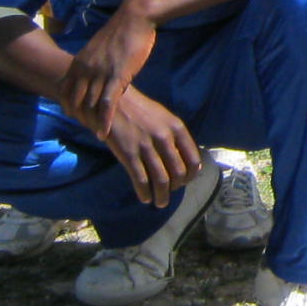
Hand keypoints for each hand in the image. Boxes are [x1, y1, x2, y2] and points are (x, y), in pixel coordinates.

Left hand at [63, 4, 158, 132]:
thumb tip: (92, 70)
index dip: (68, 105)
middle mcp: (85, 70)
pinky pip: (107, 104)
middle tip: (85, 130)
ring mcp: (100, 74)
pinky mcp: (116, 77)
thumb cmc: (121, 31)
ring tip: (93, 137)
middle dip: (79, 117)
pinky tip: (103, 134)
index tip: (73, 116)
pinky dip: (103, 121)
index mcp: (79, 62)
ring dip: (90, 123)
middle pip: (76, 101)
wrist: (134, 17)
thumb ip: (92, 61)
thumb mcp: (99, 47)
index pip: (66, 90)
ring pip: (90, 106)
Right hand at [96, 83, 201, 205]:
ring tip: (160, 202)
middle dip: (176, 187)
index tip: (185, 182)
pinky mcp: (128, 154)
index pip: (193, 159)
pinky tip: (145, 198)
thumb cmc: (142, 112)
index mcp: (177, 128)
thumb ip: (178, 139)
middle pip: (178, 172)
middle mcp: (164, 137)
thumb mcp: (165, 119)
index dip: (191, 175)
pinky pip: (141, 180)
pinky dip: (145, 193)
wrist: (113, 102)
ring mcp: (146, 146)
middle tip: (170, 192)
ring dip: (162, 196)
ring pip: (161, 180)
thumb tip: (192, 165)